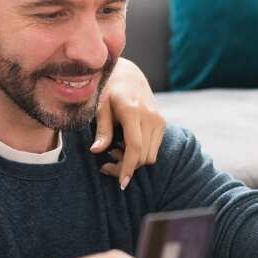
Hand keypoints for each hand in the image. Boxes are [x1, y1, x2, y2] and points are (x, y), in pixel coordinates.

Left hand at [94, 58, 164, 189]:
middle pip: (143, 155)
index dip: (128, 167)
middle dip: (126, 166)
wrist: (128, 74)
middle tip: (106, 163)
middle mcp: (150, 116)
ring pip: (151, 155)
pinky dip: (141, 153)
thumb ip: (102, 128)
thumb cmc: (109, 88)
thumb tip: (96, 150)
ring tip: (115, 150)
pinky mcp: (161, 123)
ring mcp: (158, 120)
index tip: (122, 183)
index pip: (135, 146)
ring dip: (134, 161)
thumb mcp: (100, 106)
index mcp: (133, 111)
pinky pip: (154, 148)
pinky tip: (125, 145)